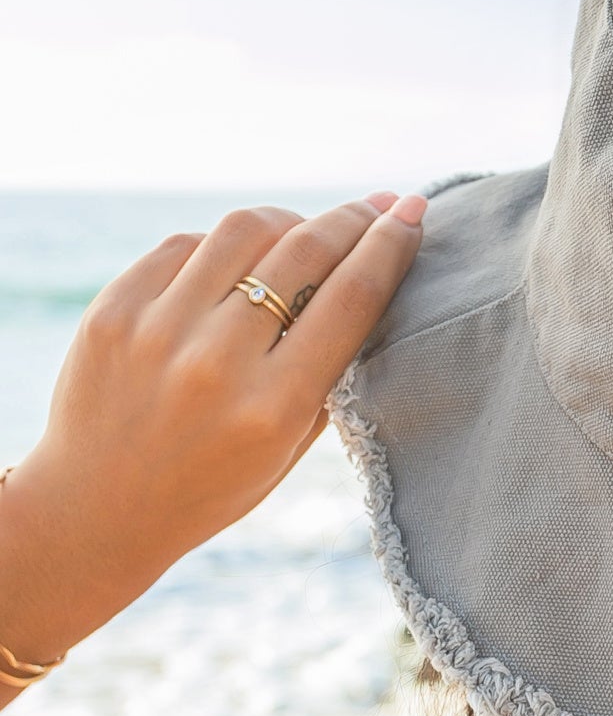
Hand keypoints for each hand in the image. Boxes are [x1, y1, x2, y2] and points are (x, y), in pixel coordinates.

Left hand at [0, 191, 426, 681]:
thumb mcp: (290, 448)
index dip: (389, 246)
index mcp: (274, 407)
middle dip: (351, 219)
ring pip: (244, 232)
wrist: (97, 510)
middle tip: (377, 205)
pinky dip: (225, 244)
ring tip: (306, 231)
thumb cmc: (212, 485)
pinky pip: (185, 246)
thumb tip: (365, 278)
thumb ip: (327, 374)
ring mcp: (158, 331)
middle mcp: (216, 363)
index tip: (412, 212)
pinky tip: (242, 260)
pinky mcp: (114, 310)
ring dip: (290, 221)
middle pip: (304, 253)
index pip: (351, 299)